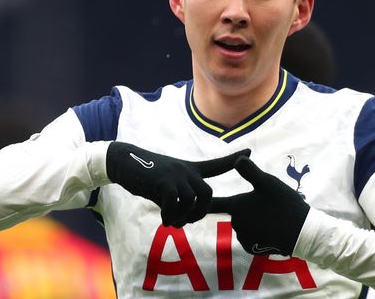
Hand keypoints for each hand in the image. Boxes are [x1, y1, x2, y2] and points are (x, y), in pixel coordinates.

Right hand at [106, 142, 249, 227]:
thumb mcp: (164, 182)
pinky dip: (171, 216)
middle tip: (186, 221)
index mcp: (189, 169)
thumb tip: (181, 216)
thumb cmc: (144, 174)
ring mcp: (175, 176)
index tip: (250, 152)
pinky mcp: (163, 182)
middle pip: (207, 194)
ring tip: (172, 222)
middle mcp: (185, 171)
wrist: (124, 162)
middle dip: (200, 212)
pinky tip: (164, 219)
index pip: (215, 164)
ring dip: (183, 217)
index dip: (232, 160)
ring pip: (192, 201)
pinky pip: (174, 203)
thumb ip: (177, 196)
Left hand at [208, 156, 309, 255]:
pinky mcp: (254, 249)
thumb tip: (237, 158)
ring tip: (273, 217)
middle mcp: (236, 224)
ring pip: (244, 225)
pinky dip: (259, 233)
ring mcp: (245, 238)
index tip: (191, 201)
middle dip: (246, 208)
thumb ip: (250, 172)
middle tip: (267, 205)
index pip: (215, 203)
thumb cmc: (285, 204)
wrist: (303, 233)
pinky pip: (252, 237)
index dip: (203, 201)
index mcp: (237, 207)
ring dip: (253, 221)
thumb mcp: (269, 183)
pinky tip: (273, 229)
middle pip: (235, 213)